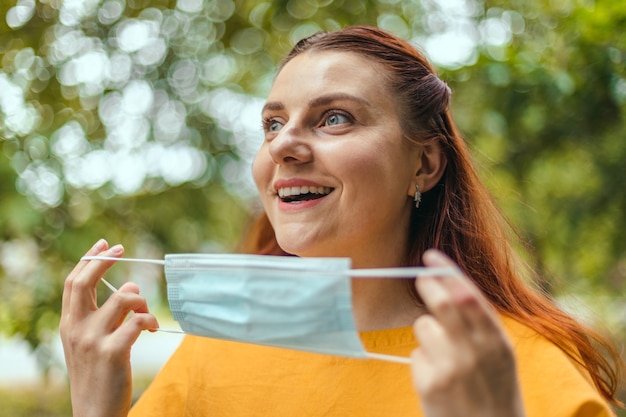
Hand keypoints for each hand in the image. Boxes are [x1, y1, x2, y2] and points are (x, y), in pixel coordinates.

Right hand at [59, 239, 158, 416]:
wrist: (94, 414)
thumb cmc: (98, 375)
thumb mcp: (91, 343)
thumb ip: (106, 315)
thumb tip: (130, 286)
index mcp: (68, 325)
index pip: (73, 283)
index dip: (89, 260)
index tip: (105, 246)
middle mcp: (76, 329)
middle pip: (85, 282)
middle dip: (104, 261)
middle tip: (121, 250)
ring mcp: (93, 340)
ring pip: (123, 297)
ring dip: (142, 300)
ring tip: (146, 314)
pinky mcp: (113, 352)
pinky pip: (139, 320)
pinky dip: (150, 319)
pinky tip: (152, 329)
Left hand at [410, 250, 525, 416]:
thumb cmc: (496, 393)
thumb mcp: (502, 357)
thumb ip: (481, 325)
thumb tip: (451, 285)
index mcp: (497, 342)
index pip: (468, 295)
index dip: (446, 271)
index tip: (431, 257)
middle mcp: (476, 352)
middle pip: (442, 303)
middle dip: (427, 284)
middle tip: (421, 278)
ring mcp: (451, 369)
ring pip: (423, 326)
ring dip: (427, 332)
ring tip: (443, 356)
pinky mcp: (430, 385)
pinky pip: (416, 356)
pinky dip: (423, 362)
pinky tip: (439, 381)